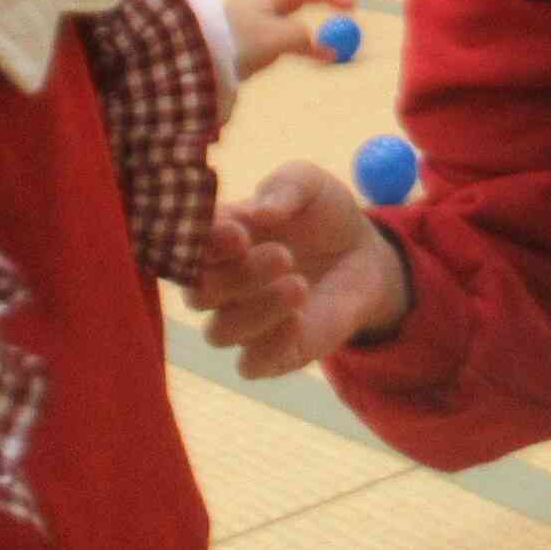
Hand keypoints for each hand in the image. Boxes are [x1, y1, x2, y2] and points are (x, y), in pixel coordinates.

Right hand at [189, 162, 409, 377]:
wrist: (363, 253)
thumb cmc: (322, 213)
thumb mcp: (310, 185)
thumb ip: (285, 187)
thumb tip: (260, 213)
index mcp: (217, 239)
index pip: (187, 248)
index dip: (204, 244)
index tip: (238, 233)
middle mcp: (220, 283)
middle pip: (198, 293)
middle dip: (237, 276)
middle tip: (283, 255)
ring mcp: (243, 320)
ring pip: (219, 333)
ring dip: (256, 310)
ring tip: (300, 284)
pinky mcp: (271, 353)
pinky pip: (249, 365)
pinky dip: (268, 345)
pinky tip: (298, 320)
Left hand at [225, 0, 367, 78]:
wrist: (203, 61)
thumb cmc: (236, 45)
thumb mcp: (272, 41)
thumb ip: (299, 37)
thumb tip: (318, 41)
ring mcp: (266, 10)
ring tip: (351, 5)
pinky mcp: (263, 31)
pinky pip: (295, 25)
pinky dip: (314, 34)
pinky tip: (329, 52)